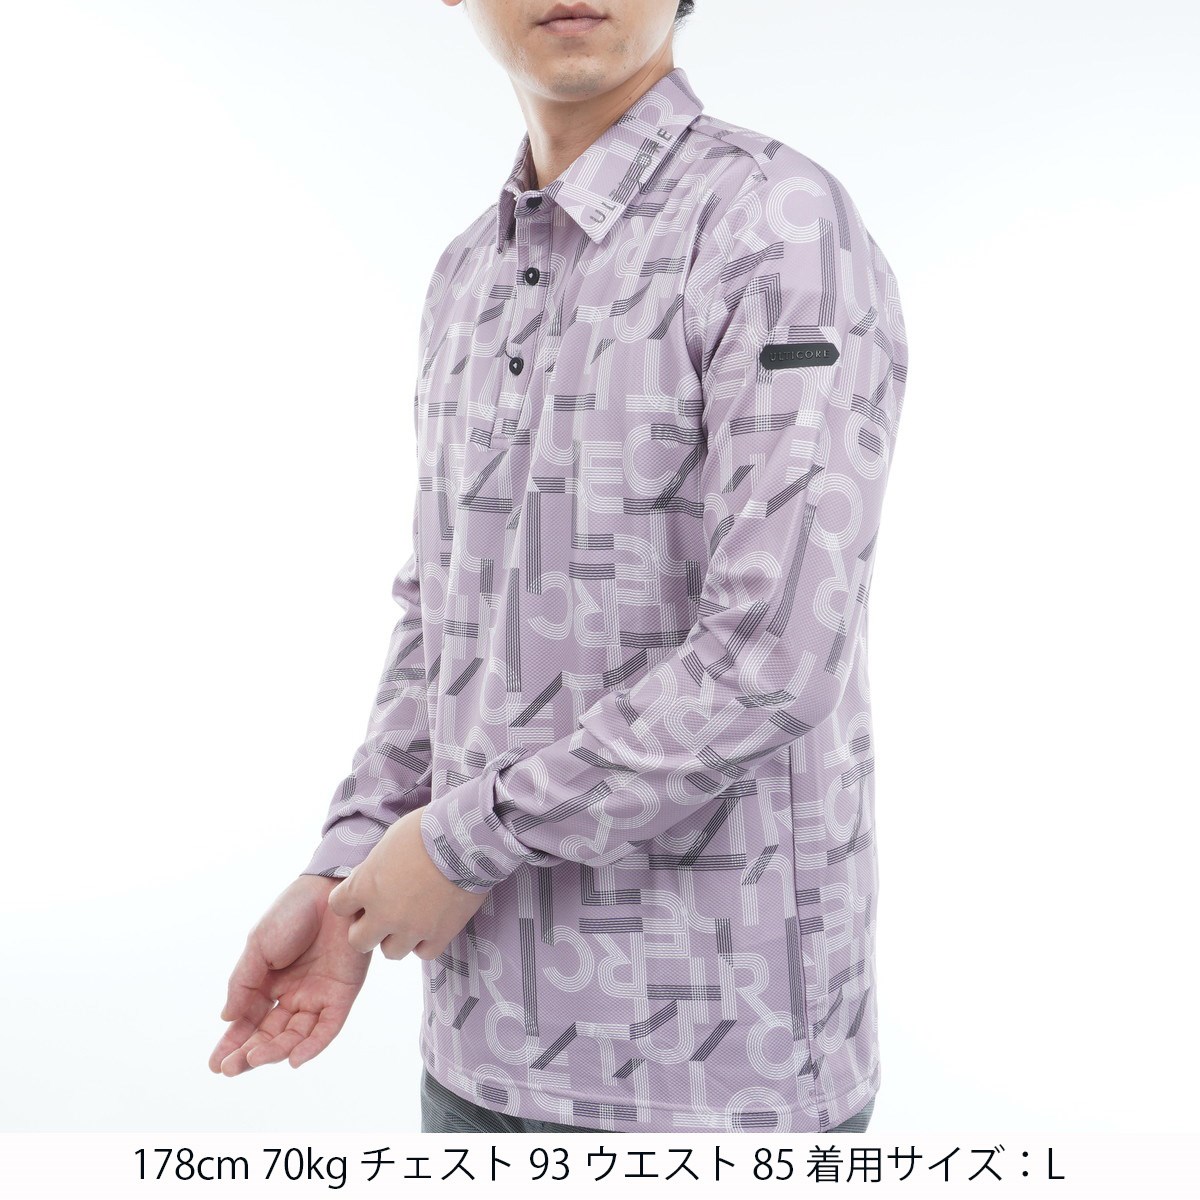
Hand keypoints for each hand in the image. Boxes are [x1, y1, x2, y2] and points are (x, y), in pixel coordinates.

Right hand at [209, 873, 370, 1074]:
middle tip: (230, 1068)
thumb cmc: (292, 913)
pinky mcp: (342, 994)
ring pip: (295, 1036)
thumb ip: (243, 984)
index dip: (233, 1043)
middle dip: (249, 1053)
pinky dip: (312, 1046)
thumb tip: (226, 1018)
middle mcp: (293, 994)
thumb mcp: (258, 947)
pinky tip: (294, 1059)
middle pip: (270, 1034)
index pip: (249, 1021)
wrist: (329, 891)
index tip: (215, 1064)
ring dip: (275, 1051)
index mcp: (270, 983)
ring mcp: (317, 995)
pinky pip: (327, 1028)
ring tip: (254, 1058)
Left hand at [327, 807, 490, 960]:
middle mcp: (383, 913)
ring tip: (410, 920)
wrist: (467, 839)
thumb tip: (371, 877)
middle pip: (358, 941)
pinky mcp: (440, 935)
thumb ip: (375, 866)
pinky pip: (424, 953)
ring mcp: (412, 928)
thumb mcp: (390, 840)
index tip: (362, 895)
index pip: (339, 906)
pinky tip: (432, 925)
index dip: (350, 901)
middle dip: (367, 928)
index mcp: (366, 885)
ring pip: (391, 952)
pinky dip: (426, 942)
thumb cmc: (427, 829)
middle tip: (382, 914)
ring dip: (397, 938)